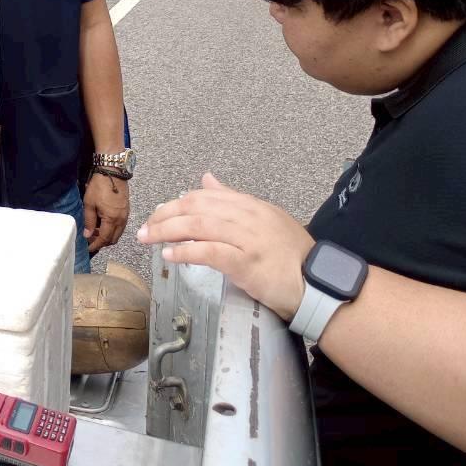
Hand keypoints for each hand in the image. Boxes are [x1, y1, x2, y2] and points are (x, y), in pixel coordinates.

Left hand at [84, 172, 129, 251]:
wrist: (113, 172)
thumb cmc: (99, 186)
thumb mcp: (89, 203)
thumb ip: (88, 221)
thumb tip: (87, 235)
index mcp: (112, 219)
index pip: (104, 238)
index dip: (96, 245)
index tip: (88, 248)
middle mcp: (121, 220)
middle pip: (113, 239)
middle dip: (102, 242)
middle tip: (91, 239)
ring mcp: (125, 216)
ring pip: (118, 233)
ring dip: (108, 236)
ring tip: (95, 232)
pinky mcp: (127, 211)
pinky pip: (121, 226)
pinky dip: (112, 229)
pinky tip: (103, 224)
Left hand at [137, 173, 312, 321]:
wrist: (319, 286)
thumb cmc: (293, 257)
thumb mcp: (265, 219)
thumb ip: (234, 200)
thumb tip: (207, 179)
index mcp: (251, 205)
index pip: (204, 197)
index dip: (177, 204)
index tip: (160, 214)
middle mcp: (248, 217)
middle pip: (196, 208)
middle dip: (165, 216)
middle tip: (146, 228)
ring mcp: (248, 239)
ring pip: (198, 226)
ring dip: (167, 232)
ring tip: (149, 239)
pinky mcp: (246, 262)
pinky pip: (209, 252)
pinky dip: (186, 252)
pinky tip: (170, 255)